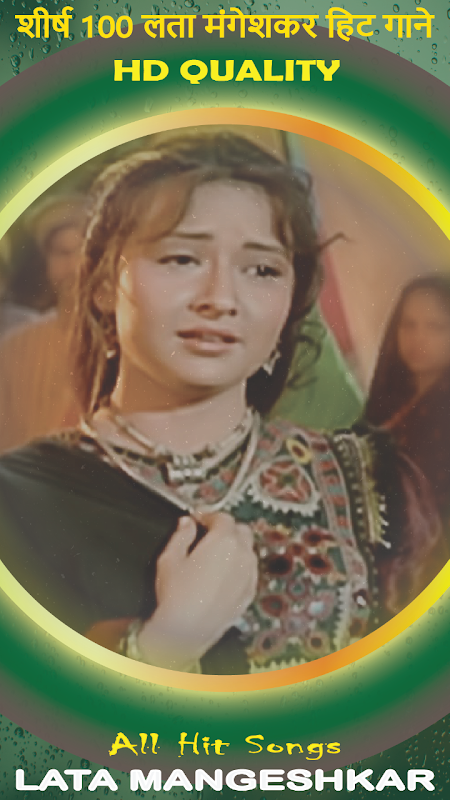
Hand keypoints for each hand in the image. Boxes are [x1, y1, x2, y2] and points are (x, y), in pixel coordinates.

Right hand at [137, 512, 257, 669]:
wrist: (187, 632)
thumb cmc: (177, 597)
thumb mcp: (170, 558)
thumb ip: (181, 535)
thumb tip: (187, 524)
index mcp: (223, 541)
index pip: (222, 517)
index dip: (208, 516)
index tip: (198, 519)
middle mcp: (242, 555)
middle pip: (241, 530)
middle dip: (226, 529)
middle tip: (209, 534)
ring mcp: (248, 575)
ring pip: (248, 551)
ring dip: (235, 548)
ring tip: (216, 556)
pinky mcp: (249, 593)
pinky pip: (249, 572)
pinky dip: (239, 568)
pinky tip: (224, 576)